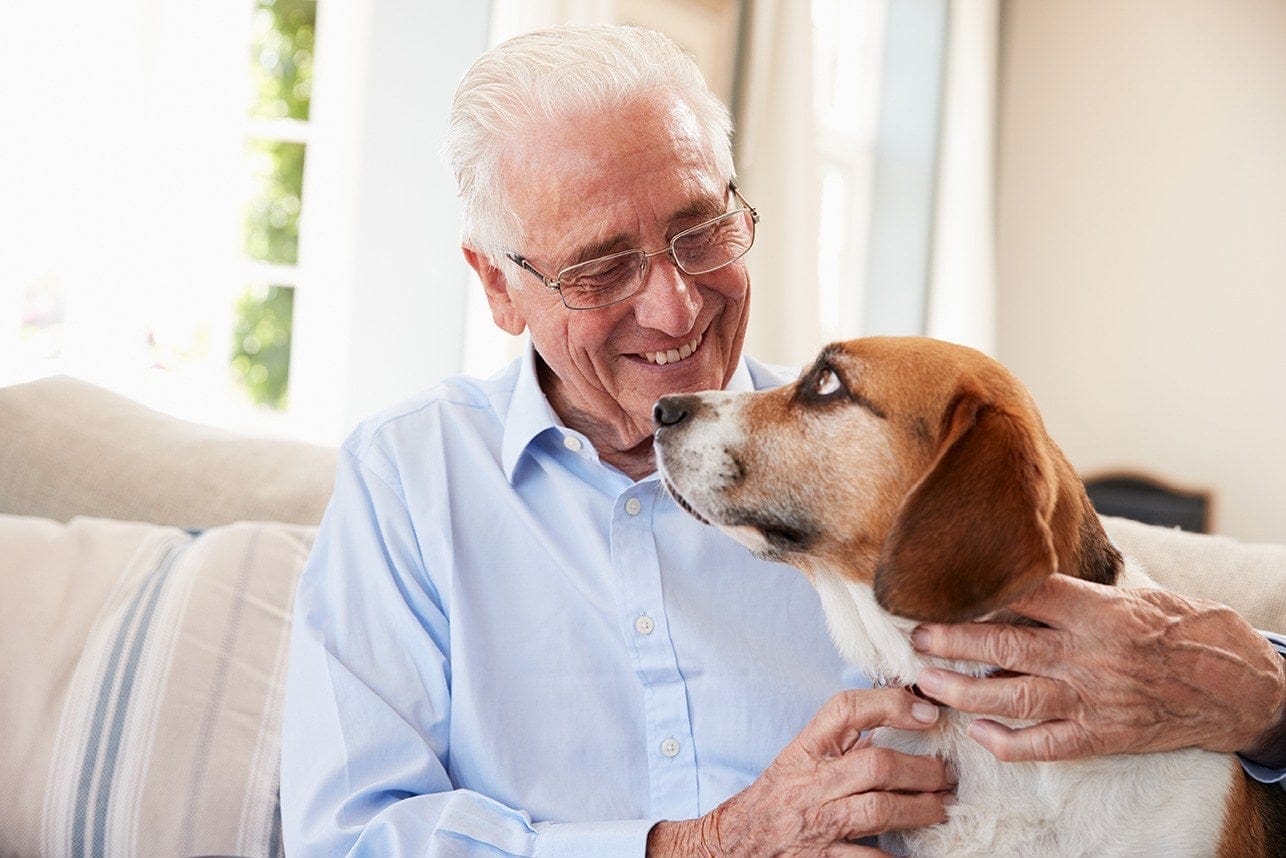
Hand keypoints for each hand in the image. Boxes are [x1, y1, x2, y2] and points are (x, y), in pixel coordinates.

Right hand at [647, 688, 953, 855]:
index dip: (890, 704)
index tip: (928, 713)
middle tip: (947, 774)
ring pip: (879, 811)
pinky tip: (915, 852)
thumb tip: (901, 720)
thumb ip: (842, 744)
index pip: (845, 710)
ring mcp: (816, 825)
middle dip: (922, 770)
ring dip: (921, 809)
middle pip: (876, 765)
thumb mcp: (800, 760)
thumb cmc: (776, 799)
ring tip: (942, 807)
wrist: (732, 844)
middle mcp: (810, 784)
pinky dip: (895, 857)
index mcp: (805, 750)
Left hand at [910, 573, 1285, 762]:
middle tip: (915, 636)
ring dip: (962, 690)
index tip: (939, 587)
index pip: (1025, 592)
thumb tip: (1020, 581)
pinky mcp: (1102, 735)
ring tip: (926, 682)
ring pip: (1012, 695)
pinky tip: (979, 732)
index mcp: (1096, 610)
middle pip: (1003, 643)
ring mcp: (1093, 697)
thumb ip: (1078, 593)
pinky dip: (1006, 742)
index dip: (978, 591)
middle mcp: (1088, 653)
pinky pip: (1044, 744)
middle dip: (950, 640)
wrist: (1239, 686)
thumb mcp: (1134, 595)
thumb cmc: (1184, 630)